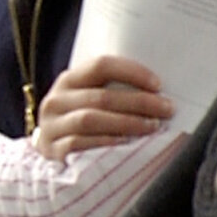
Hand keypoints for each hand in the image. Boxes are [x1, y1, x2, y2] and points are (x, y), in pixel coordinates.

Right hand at [33, 57, 174, 162]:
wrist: (49, 148)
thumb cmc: (79, 120)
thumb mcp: (88, 99)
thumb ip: (112, 90)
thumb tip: (158, 91)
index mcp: (69, 80)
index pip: (101, 66)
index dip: (132, 72)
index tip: (158, 85)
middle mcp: (56, 100)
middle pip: (101, 96)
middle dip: (139, 102)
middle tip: (167, 109)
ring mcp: (52, 126)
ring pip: (90, 119)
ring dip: (126, 122)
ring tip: (152, 127)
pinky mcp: (52, 150)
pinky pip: (80, 144)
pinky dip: (106, 142)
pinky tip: (126, 144)